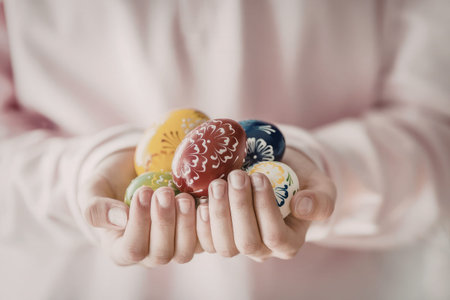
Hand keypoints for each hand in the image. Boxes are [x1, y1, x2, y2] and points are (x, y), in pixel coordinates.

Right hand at [78, 149, 198, 266]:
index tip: (143, 193)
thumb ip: (97, 208)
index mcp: (121, 249)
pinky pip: (204, 240)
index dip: (139, 225)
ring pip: (184, 251)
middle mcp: (148, 253)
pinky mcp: (193, 235)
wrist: (136, 172)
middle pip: (160, 254)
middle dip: (164, 223)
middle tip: (164, 192)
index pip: (131, 250)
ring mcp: (173, 246)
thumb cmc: (111, 183)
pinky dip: (205, 223)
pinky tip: (203, 201)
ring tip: (183, 196)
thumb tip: (121, 219)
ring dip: (185, 224)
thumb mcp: (93, 191)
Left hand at [196, 146, 335, 260]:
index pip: (276, 237)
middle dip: (239, 208)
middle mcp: (262, 250)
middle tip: (235, 176)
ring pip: (223, 244)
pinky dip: (199, 220)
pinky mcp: (217, 236)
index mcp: (289, 242)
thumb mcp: (321, 187)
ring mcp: (238, 244)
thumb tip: (301, 207)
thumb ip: (320, 200)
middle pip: (247, 243)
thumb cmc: (300, 182)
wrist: (275, 175)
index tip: (259, 177)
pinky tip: (198, 198)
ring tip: (218, 183)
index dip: (266, 209)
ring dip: (218, 212)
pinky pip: (203, 240)